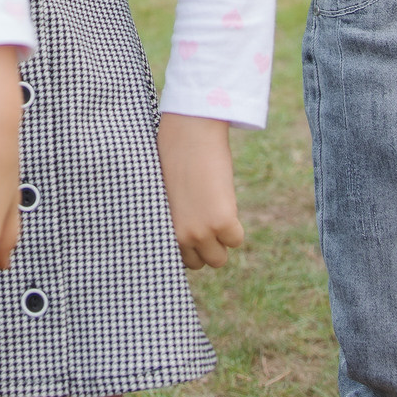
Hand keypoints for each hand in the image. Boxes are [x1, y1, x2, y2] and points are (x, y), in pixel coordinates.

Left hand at [157, 113, 244, 270]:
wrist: (189, 133)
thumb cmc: (172, 153)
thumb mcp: (166, 192)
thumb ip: (173, 216)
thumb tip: (185, 231)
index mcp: (161, 226)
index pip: (177, 258)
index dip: (188, 246)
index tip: (194, 233)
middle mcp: (179, 234)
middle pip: (200, 263)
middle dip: (206, 246)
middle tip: (208, 221)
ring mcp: (200, 231)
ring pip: (218, 259)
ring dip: (221, 241)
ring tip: (217, 214)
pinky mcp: (222, 222)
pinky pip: (236, 240)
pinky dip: (236, 228)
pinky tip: (226, 204)